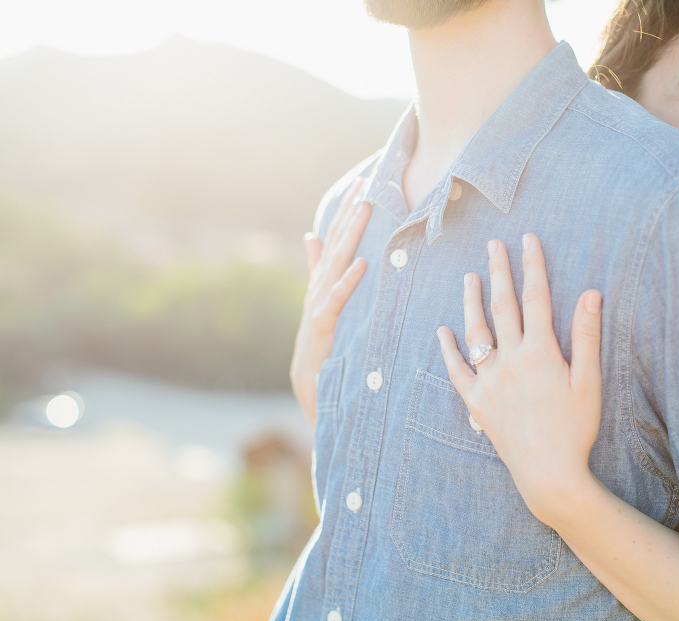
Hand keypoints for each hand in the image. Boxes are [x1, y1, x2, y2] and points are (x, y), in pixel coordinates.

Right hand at [291, 177, 370, 428]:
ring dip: (351, 235)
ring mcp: (321, 301)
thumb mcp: (320, 297)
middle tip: (366, 183)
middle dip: (352, 211)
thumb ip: (317, 266)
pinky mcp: (326, 322)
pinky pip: (339, 298)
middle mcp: (320, 283)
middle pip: (338, 240)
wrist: (308, 377)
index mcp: (323, 276)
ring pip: (339, 262)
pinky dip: (350, 281)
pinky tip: (363, 264)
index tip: (364, 182)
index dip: (348, 208)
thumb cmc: (319, 337)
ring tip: (366, 210)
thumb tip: (313, 236)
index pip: (337, 235)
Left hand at [436, 234, 603, 527]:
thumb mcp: (588, 382)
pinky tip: (442, 332)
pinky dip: (449, 350)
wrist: (548, 474)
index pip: (536, 298)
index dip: (532, 266)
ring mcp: (490, 381)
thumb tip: (590, 293)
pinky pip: (458, 372)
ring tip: (469, 277)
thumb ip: (587, 336)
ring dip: (471, 302)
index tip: (527, 239)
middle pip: (502, 307)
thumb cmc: (575, 429)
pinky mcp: (477, 403)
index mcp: (540, 352)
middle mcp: (511, 361)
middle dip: (499, 272)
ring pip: (476, 333)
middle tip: (493, 245)